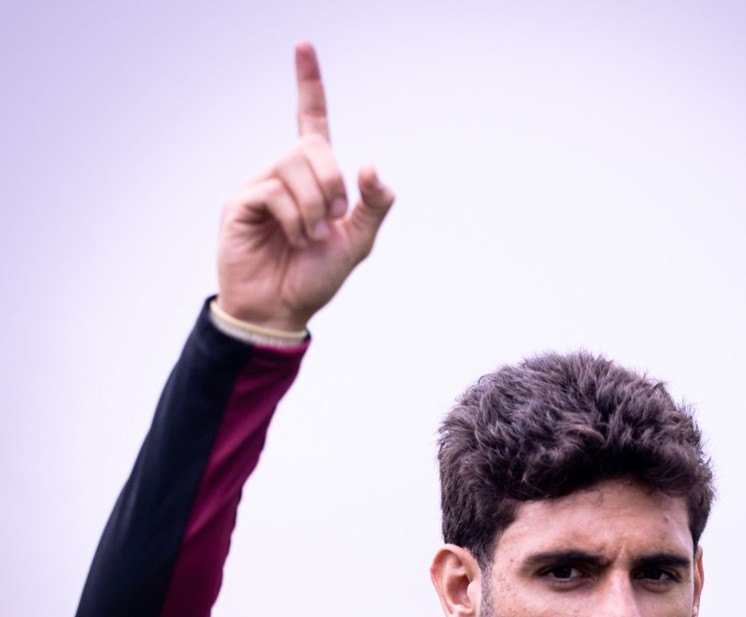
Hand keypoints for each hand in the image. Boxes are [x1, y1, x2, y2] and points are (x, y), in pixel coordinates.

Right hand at [216, 42, 394, 330]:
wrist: (281, 310)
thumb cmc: (315, 277)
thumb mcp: (357, 242)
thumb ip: (373, 205)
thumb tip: (370, 165)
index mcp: (313, 178)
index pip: (310, 120)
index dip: (309, 84)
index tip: (303, 45)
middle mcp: (284, 174)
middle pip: (312, 146)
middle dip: (332, 181)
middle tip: (334, 218)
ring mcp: (260, 186)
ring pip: (293, 166)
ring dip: (314, 206)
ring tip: (311, 237)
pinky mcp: (241, 203)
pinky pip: (274, 191)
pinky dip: (294, 217)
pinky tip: (295, 239)